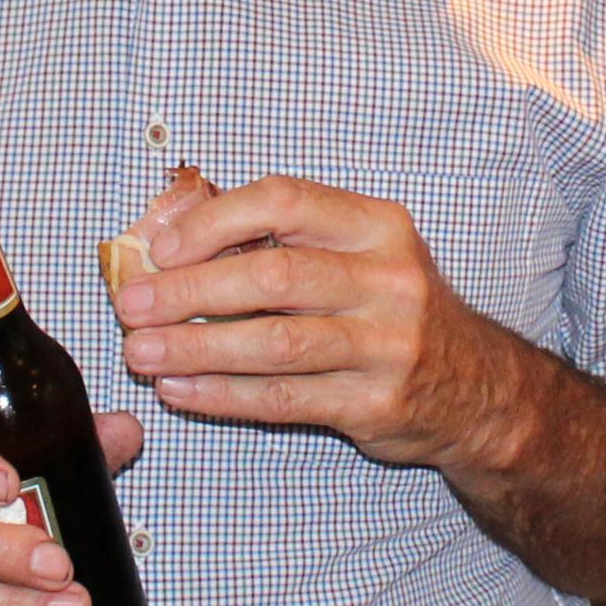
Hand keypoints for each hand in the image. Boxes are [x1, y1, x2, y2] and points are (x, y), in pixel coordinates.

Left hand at [112, 174, 531, 469]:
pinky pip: (284, 399)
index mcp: (377, 227)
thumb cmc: (389, 310)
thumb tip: (166, 228)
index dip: (214, 221)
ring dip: (196, 347)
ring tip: (140, 352)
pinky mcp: (375, 404)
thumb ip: (273, 237)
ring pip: (275, 344)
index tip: (161, 246)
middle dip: (189, 290)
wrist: (475, 389)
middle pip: (274, 276)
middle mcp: (388, 281)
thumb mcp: (355, 255)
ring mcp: (386, 345)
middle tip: (130, 305)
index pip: (285, 201)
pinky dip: (223, 395)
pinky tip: (179, 390)